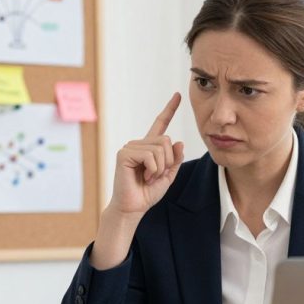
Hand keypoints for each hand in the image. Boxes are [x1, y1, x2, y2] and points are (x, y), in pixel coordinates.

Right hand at [107, 93, 185, 217]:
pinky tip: (143, 177)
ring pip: (159, 148)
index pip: (160, 124)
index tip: (177, 95)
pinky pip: (150, 155)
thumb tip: (178, 141)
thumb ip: (174, 159)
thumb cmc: (147, 193)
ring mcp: (130, 147)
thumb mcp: (168, 176)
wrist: (133, 208)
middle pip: (166, 140)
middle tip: (155, 176)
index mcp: (149, 147)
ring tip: (148, 177)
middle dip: (167, 162)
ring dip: (159, 168)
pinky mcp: (124, 154)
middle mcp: (139, 144)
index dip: (169, 109)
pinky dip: (152, 169)